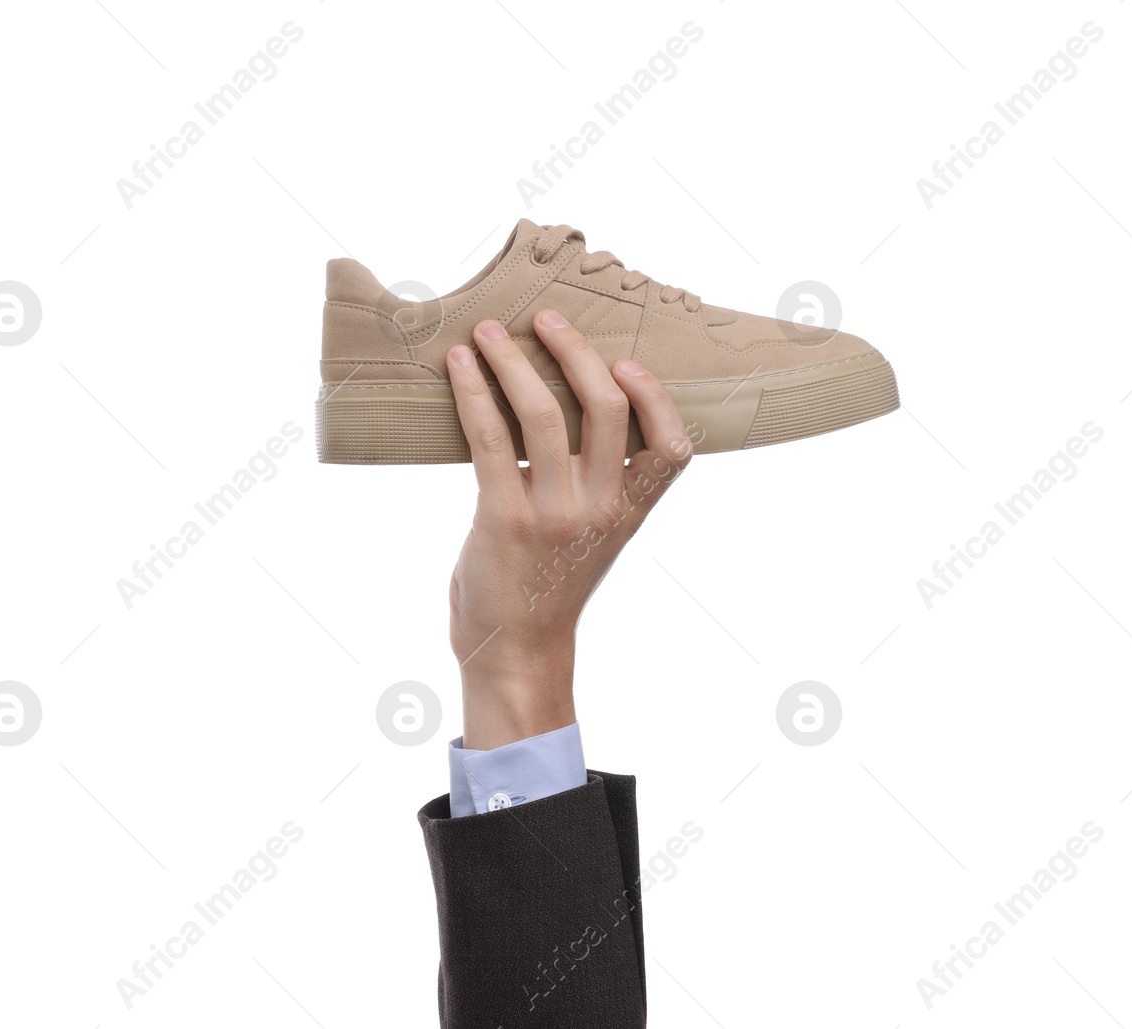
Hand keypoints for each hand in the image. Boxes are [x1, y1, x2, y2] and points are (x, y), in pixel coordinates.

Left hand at [446, 309, 692, 749]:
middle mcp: (600, 509)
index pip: (674, 448)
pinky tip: (457, 366)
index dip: (658, 397)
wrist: (515, 649)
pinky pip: (490, 438)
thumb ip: (598, 482)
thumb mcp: (594, 534)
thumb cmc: (548, 583)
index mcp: (629, 512)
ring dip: (512, 361)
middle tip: (546, 319)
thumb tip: (570, 404)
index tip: (627, 363)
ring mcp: (553, 513)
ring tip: (487, 332)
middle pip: (608, 409)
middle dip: (575, 351)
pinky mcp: (503, 518)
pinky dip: (472, 392)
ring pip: (544, 413)